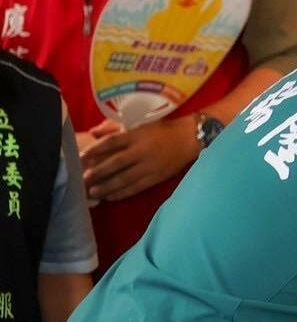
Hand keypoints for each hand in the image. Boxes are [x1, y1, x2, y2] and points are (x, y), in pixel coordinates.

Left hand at [80, 117, 198, 201]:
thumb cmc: (163, 129)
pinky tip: (111, 196)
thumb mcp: (140, 124)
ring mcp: (150, 166)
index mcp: (137, 135)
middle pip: (116, 163)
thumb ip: (116, 128)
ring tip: (93, 192)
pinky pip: (137, 187)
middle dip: (99, 172)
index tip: (81, 157)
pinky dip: (123, 193)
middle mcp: (142, 151)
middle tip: (83, 179)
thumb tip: (94, 132)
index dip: (95, 150)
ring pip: (125, 178)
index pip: (112, 142)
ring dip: (108, 186)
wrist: (190, 138)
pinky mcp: (157, 177)